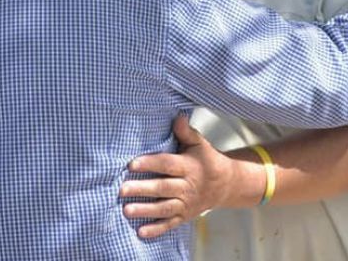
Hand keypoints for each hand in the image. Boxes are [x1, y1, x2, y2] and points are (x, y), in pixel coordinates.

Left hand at [119, 115, 234, 238]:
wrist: (225, 185)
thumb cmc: (206, 160)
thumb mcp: (199, 144)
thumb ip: (186, 132)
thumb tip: (178, 116)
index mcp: (189, 166)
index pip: (167, 164)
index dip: (150, 163)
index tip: (132, 164)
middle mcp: (187, 186)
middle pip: (163, 188)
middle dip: (142, 189)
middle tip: (122, 189)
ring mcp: (186, 203)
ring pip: (164, 208)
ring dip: (145, 210)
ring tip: (126, 210)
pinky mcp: (184, 216)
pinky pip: (170, 224)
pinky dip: (156, 229)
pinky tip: (140, 231)